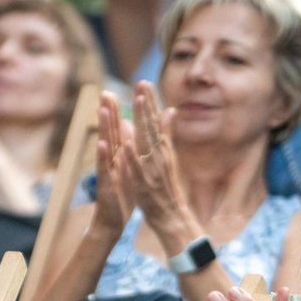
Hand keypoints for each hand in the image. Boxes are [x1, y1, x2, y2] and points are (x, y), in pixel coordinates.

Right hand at [90, 91, 134, 235]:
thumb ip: (127, 147)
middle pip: (109, 132)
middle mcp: (111, 160)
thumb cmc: (120, 195)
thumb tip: (127, 126)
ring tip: (102, 109)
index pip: (117, 129)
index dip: (117, 111)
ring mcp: (107, 171)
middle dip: (108, 112)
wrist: (112, 222)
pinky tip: (102, 144)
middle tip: (105, 91)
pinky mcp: (106, 184)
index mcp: (119, 156)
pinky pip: (104, 169)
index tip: (117, 91)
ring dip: (104, 128)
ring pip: (105, 146)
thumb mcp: (127, 168)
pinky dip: (103, 156)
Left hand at [122, 81, 183, 227]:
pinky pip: (138, 167)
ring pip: (147, 142)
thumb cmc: (167, 188)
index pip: (156, 122)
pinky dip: (134, 154)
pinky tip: (128, 141)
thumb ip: (167, 135)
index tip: (144, 82)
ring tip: (137, 101)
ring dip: (142, 121)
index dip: (151, 102)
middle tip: (142, 82)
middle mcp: (160, 157)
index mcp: (163, 151)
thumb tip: (171, 111)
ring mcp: (153, 170)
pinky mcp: (146, 184)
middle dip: (147, 104)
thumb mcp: (169, 158)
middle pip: (152, 126)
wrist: (172, 217)